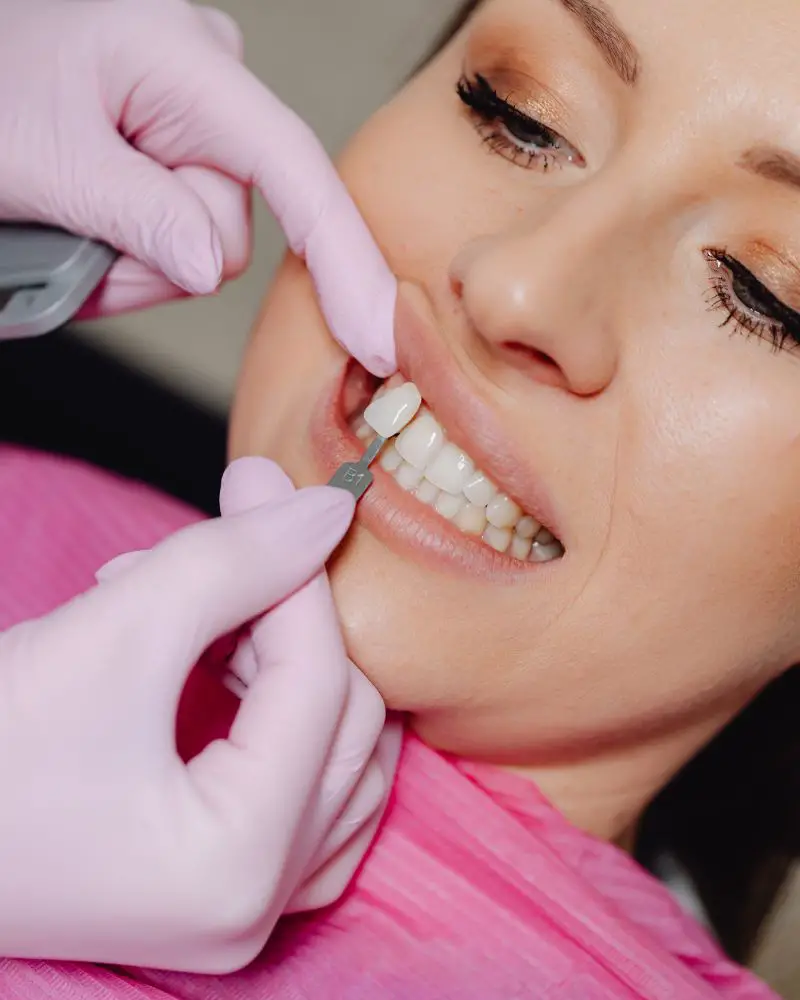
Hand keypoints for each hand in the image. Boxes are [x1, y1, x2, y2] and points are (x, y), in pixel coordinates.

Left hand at [0, 0, 395, 374]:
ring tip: (66, 224)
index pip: (292, 168)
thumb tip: (212, 264)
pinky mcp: (177, 153)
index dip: (341, 257)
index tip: (374, 334)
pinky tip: (84, 226)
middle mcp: (206, 83)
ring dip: (133, 262)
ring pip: (202, 244)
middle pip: (230, 227)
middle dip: (156, 257)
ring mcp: (192, 120)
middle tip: (73, 234)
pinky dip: (131, 255)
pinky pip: (180, 236)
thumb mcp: (43, 159)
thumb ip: (138, 212)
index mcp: (182, 59)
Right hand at [0, 457, 399, 971]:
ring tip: (198, 608)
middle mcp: (252, 908)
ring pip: (330, 756)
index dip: (298, 573)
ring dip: (282, 662)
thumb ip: (232, 563)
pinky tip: (220, 658)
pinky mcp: (211, 888)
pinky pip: (298, 792)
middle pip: (342, 723)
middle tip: (224, 550)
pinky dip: (273, 713)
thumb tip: (326, 511)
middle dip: (288, 620)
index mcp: (236, 864)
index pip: (319, 684)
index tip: (264, 491)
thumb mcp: (111, 635)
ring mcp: (234, 909)